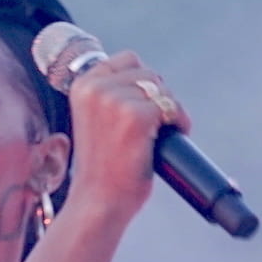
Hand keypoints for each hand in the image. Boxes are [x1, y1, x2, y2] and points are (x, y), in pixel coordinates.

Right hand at [62, 50, 189, 224]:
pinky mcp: (137, 117)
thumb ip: (109, 96)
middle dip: (158, 97)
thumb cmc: (101, 168)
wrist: (98, 202)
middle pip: (149, 73)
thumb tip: (147, 80)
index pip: (128, 59)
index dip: (143, 82)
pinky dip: (179, 123)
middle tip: (153, 126)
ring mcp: (115, 101)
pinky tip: (167, 139)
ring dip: (169, 110)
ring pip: (162, 89)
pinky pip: (172, 108)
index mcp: (82, 86)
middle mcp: (96, 88)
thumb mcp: (95, 121)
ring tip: (159, 134)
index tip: (143, 106)